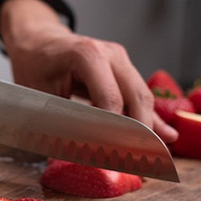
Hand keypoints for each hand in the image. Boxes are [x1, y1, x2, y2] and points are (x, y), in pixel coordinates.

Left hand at [3, 18, 178, 143]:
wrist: (38, 39)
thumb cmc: (34, 64)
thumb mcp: (38, 94)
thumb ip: (59, 121)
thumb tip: (71, 157)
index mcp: (88, 55)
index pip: (112, 100)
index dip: (115, 132)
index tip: (114, 157)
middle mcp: (111, 54)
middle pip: (137, 97)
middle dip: (141, 133)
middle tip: (140, 162)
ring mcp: (121, 60)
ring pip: (143, 97)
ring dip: (149, 127)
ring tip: (157, 155)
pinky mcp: (124, 70)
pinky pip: (138, 96)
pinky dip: (148, 117)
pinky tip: (165, 135)